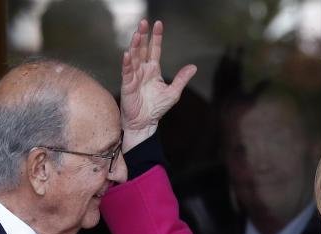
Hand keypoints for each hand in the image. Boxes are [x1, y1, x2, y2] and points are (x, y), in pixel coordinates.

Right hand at [120, 20, 196, 149]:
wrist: (146, 123)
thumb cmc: (157, 108)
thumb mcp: (173, 92)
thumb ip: (182, 79)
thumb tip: (194, 67)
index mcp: (153, 69)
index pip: (154, 49)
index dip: (156, 37)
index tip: (158, 24)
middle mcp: (142, 70)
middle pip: (142, 49)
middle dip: (143, 35)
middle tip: (143, 22)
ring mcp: (134, 76)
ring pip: (133, 57)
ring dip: (134, 46)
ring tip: (137, 34)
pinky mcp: (127, 85)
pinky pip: (127, 72)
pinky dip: (126, 63)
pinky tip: (127, 54)